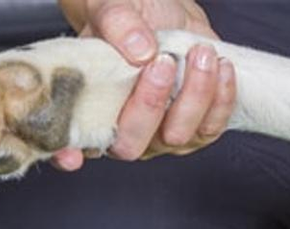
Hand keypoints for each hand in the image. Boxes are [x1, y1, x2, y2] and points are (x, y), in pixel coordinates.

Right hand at [52, 0, 236, 169]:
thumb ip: (117, 24)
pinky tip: (220, 68)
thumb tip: (139, 49)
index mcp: (90, 108)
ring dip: (195, 95)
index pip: (73, 143)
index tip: (71, 154)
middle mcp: (125, 131)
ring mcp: (162, 135)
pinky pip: (212, 126)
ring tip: (201, 54)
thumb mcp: (112, 8)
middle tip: (162, 63)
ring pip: (180, 135)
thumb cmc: (127, 18)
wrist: (164, 14)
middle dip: (151, 104)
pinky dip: (221, 97)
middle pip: (134, 144)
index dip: (69, 154)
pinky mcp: (197, 127)